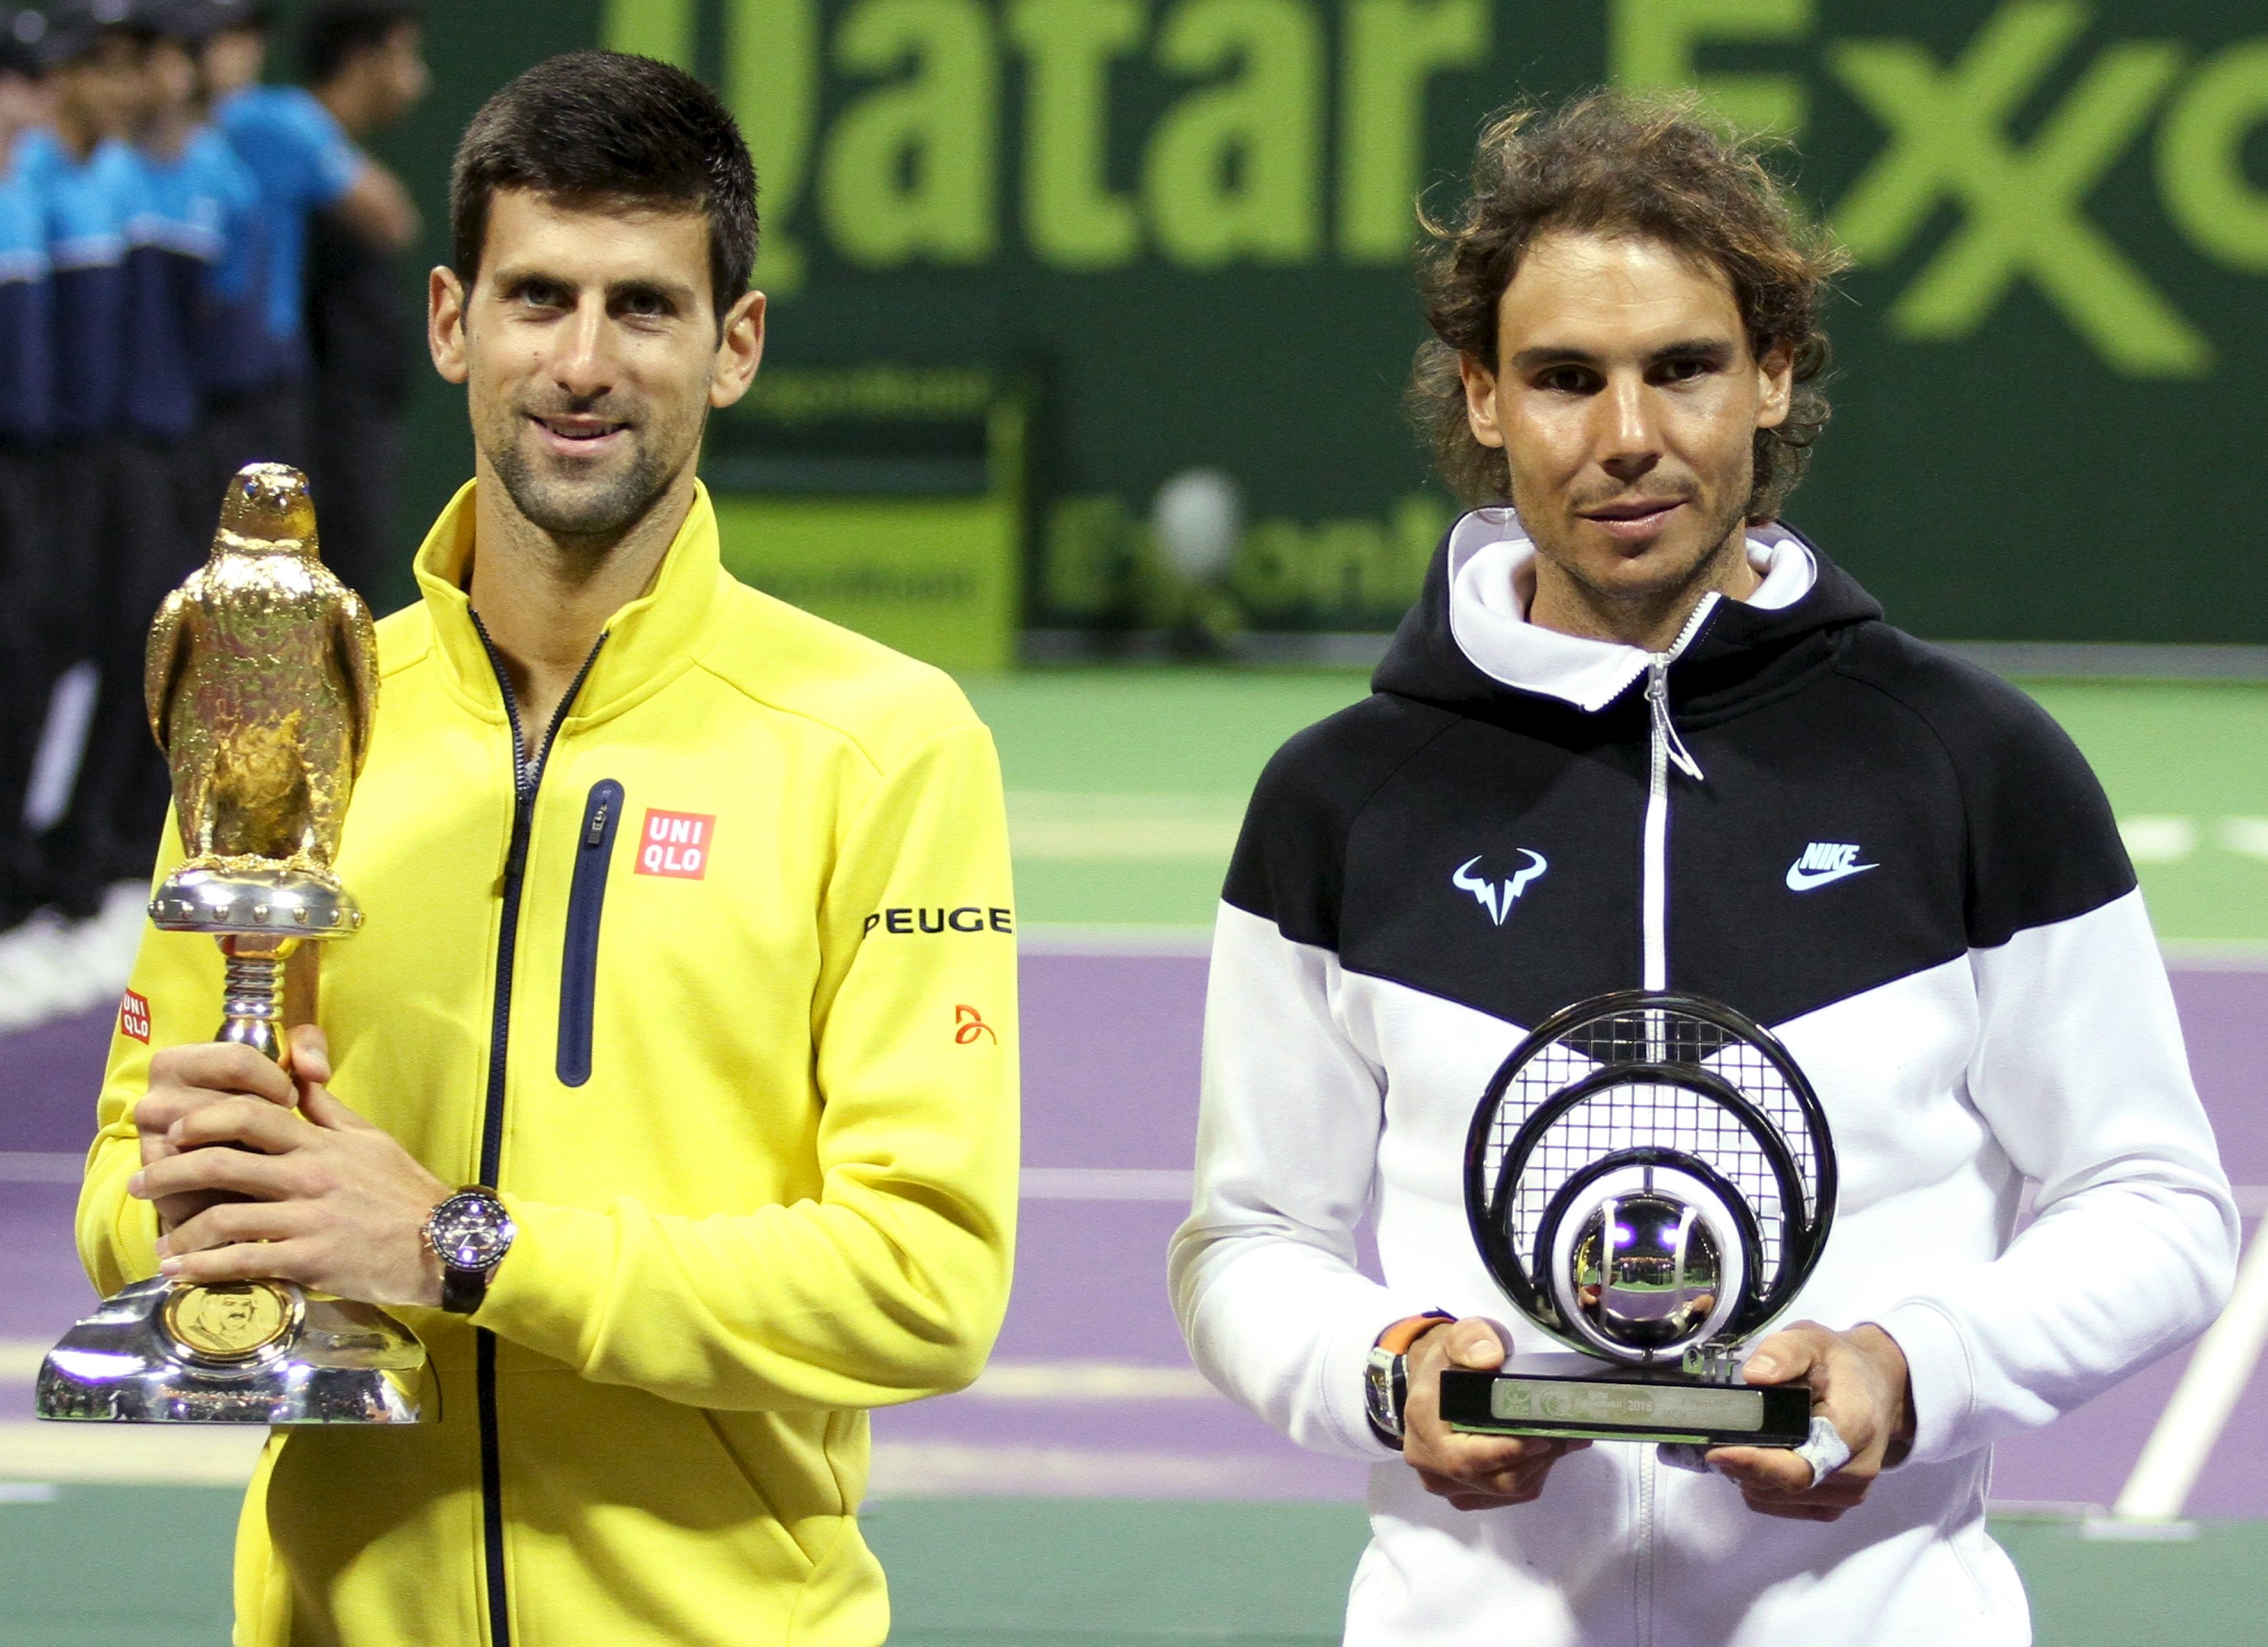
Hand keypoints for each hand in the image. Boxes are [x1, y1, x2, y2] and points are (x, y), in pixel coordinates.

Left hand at [129, 1027, 450, 1308]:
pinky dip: (204, 1269)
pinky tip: (181, 1274)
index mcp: (322, 1143)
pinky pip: (244, 1263)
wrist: (445, 1244)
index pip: (254, 1113)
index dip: (205, 1117)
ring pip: (226, 1217)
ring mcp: (310, 1219)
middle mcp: (311, 1175)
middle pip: (223, 1162)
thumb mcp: (371, 1139)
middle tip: (143, 1186)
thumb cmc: (405, 1191)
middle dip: (171, 1173)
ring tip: (161, 1244)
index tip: (175, 1130)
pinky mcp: (311, 1261)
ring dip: (181, 1231)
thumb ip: (328, 1112)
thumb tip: (298, 1078)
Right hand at [133, 1035, 302, 1233]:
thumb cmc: (257, 1120)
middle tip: (283, 1132)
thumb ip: (307, 1046)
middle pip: (232, 1104)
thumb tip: (317, 1071)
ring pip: (222, 1141)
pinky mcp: (162, 1185)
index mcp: (175, 1064)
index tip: (290, 1097)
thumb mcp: (284, 1069)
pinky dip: (243, 1181)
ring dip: (259, 1150)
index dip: (276, 1079)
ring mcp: (152, 1144)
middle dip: (271, 1119)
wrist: (233, 1184)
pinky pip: (210, 1180)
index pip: (236, 1059)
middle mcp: (153, 1102)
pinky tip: (257, 1181)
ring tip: (270, 1154)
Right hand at [1401, 1318, 1588, 1509]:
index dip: (1505, 1453)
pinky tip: (1547, 1449)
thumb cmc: (1452, 1361)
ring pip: (1505, 1490)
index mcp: (1422, 1423)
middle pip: (1493, 1480)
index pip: (1462, 1458)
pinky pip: (1508, 1496)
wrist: (1437, 1383)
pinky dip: (1533, 1473)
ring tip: (1563, 1437)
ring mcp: (1447, 1484)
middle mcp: (1428, 1462)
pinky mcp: (1466, 1495)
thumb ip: (1472, 1340)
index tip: (1542, 1438)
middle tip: (1567, 1434)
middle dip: (1535, 1458)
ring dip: (1539, 1465)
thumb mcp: (1460, 1336)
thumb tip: (1489, 1358)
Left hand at [1708, 1321, 1913, 1520]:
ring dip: (1750, 1475)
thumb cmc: (1838, 1364)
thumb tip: (1755, 1375)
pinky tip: (1762, 1454)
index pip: (1802, 1466)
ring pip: (1775, 1498)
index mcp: (1854, 1429)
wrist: (1875, 1387)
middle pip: (1783, 1485)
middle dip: (1744, 1463)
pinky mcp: (1834, 1506)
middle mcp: (1856, 1472)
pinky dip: (1762, 1484)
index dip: (1757, 1464)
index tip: (1718, 1452)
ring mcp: (1847, 1495)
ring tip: (1746, 1439)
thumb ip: (1784, 1352)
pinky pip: (1781, 1505)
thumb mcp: (1811, 1340)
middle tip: (1718, 1434)